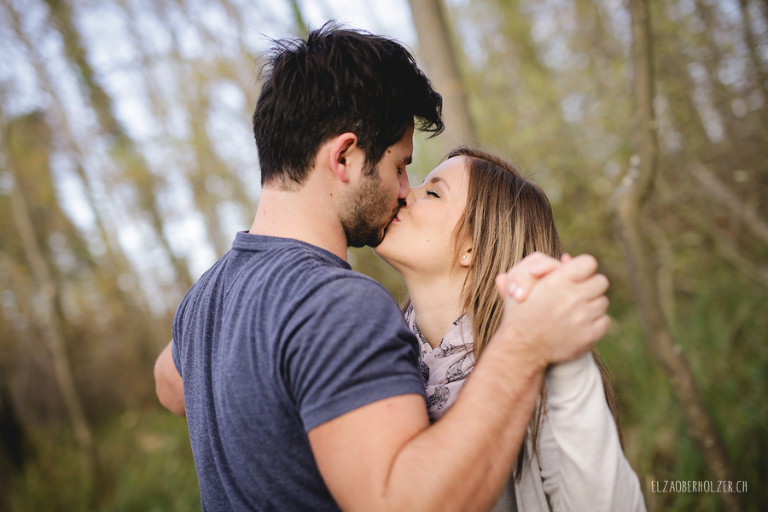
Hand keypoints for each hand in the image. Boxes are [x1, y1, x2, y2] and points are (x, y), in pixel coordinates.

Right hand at [494, 254, 609, 365]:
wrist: (521, 348)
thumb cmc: (519, 313)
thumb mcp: (522, 284)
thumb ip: (544, 266)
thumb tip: (567, 257)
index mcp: (557, 280)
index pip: (589, 262)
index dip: (583, 268)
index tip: (577, 276)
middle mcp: (572, 297)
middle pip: (601, 281)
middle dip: (590, 286)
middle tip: (579, 294)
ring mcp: (582, 317)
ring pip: (603, 302)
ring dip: (592, 305)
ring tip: (577, 311)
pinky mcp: (589, 336)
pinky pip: (605, 321)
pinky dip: (596, 323)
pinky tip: (581, 325)